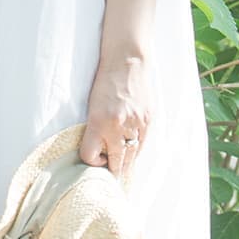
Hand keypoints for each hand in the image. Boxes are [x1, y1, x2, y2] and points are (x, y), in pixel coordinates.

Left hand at [79, 53, 151, 177]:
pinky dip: (136, 151)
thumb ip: (96, 129)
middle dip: (111, 171)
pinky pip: (142, 145)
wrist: (127, 61)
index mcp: (98, 121)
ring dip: (125, 164)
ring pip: (131, 158)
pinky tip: (132, 152)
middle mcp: (117, 126)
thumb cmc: (105, 81)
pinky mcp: (148, 120)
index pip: (90, 156)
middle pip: (114, 163)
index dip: (91, 160)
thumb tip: (100, 151)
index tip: (93, 157)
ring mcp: (135, 124)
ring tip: (121, 168)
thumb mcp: (92, 105)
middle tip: (110, 177)